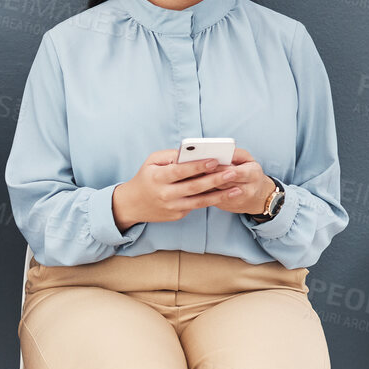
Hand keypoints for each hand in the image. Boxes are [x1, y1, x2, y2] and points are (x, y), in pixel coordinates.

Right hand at [110, 147, 273, 229]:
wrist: (132, 205)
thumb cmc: (145, 178)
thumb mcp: (151, 162)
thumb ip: (170, 155)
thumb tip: (191, 153)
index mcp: (158, 177)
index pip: (181, 171)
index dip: (198, 166)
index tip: (214, 160)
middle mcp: (165, 194)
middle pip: (194, 187)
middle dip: (215, 179)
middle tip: (233, 172)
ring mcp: (172, 207)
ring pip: (199, 201)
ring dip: (220, 195)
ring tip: (237, 189)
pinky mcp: (177, 215)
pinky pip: (196, 207)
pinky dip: (212, 200)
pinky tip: (226, 195)